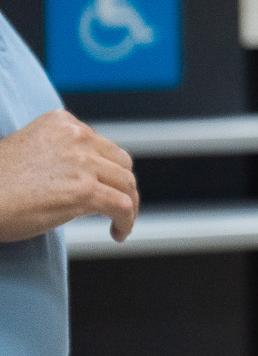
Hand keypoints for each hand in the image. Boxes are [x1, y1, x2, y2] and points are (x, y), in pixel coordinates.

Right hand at [0, 110, 138, 242]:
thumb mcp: (30, 151)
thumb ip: (60, 154)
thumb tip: (89, 173)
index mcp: (61, 122)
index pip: (101, 144)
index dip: (106, 169)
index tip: (103, 186)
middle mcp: (75, 136)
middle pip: (120, 162)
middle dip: (121, 185)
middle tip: (115, 206)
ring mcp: (81, 162)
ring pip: (126, 184)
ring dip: (127, 206)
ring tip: (119, 222)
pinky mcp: (84, 191)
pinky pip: (122, 205)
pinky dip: (127, 221)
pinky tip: (118, 233)